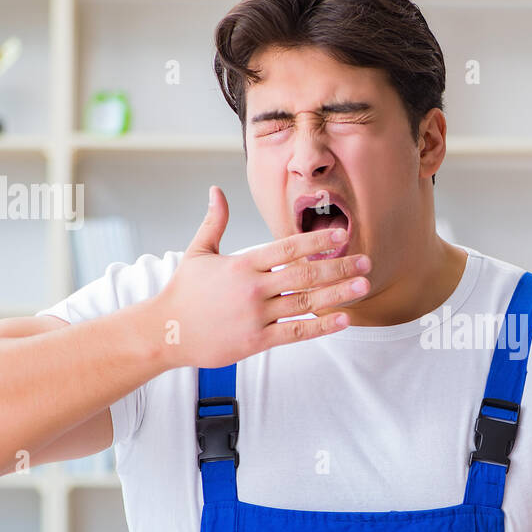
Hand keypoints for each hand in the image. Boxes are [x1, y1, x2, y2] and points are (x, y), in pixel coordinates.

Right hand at [149, 186, 371, 368]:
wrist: (165, 331)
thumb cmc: (184, 291)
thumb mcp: (198, 252)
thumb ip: (214, 222)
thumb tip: (216, 190)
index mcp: (242, 264)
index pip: (286, 248)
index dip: (316, 241)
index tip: (342, 236)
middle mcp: (252, 289)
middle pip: (304, 275)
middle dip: (338, 267)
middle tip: (366, 262)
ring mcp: (255, 316)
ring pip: (305, 303)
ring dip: (338, 294)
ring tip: (363, 286)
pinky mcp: (256, 341)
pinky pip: (296, 332)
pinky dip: (321, 326)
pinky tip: (344, 320)